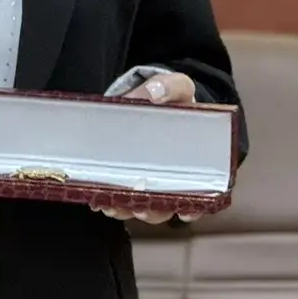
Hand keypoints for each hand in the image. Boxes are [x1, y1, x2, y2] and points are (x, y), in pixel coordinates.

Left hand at [101, 71, 201, 224]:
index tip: (186, 210)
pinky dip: (108, 201)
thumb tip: (154, 92)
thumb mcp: (177, 88)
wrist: (148, 98)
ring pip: (138, 208)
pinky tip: (98, 199)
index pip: (200, 194)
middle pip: (164, 207)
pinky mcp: (122, 178)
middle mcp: (170, 180)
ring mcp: (146, 182)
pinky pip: (116, 198)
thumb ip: (172, 86)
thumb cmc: (171, 100)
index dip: (194, 206)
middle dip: (151, 212)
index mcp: (192, 163)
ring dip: (126, 210)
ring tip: (112, 205)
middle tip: (139, 208)